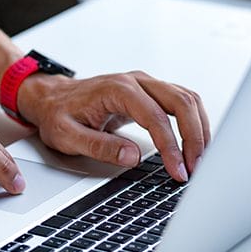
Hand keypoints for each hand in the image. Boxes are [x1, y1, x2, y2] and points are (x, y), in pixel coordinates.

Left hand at [16, 71, 210, 181]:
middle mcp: (136, 81)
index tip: (177, 170)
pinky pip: (181, 103)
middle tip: (196, 168)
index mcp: (117, 89)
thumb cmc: (57, 115)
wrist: (51, 98)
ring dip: (199, 129)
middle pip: (182, 102)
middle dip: (195, 137)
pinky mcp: (149, 93)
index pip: (156, 117)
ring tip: (199, 160)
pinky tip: (194, 144)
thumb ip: (99, 146)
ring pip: (187, 99)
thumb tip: (131, 157)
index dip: (171, 146)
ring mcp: (145, 85)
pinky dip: (193, 122)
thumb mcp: (68, 136)